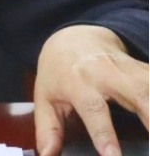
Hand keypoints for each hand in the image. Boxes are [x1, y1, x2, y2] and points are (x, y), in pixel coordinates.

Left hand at [34, 24, 148, 155]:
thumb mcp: (44, 97)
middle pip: (136, 92)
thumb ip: (48, 128)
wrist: (72, 39)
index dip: (104, 134)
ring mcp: (129, 68)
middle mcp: (106, 72)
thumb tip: (47, 155)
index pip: (93, 109)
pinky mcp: (144, 68)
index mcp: (78, 81)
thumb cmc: (58, 74)